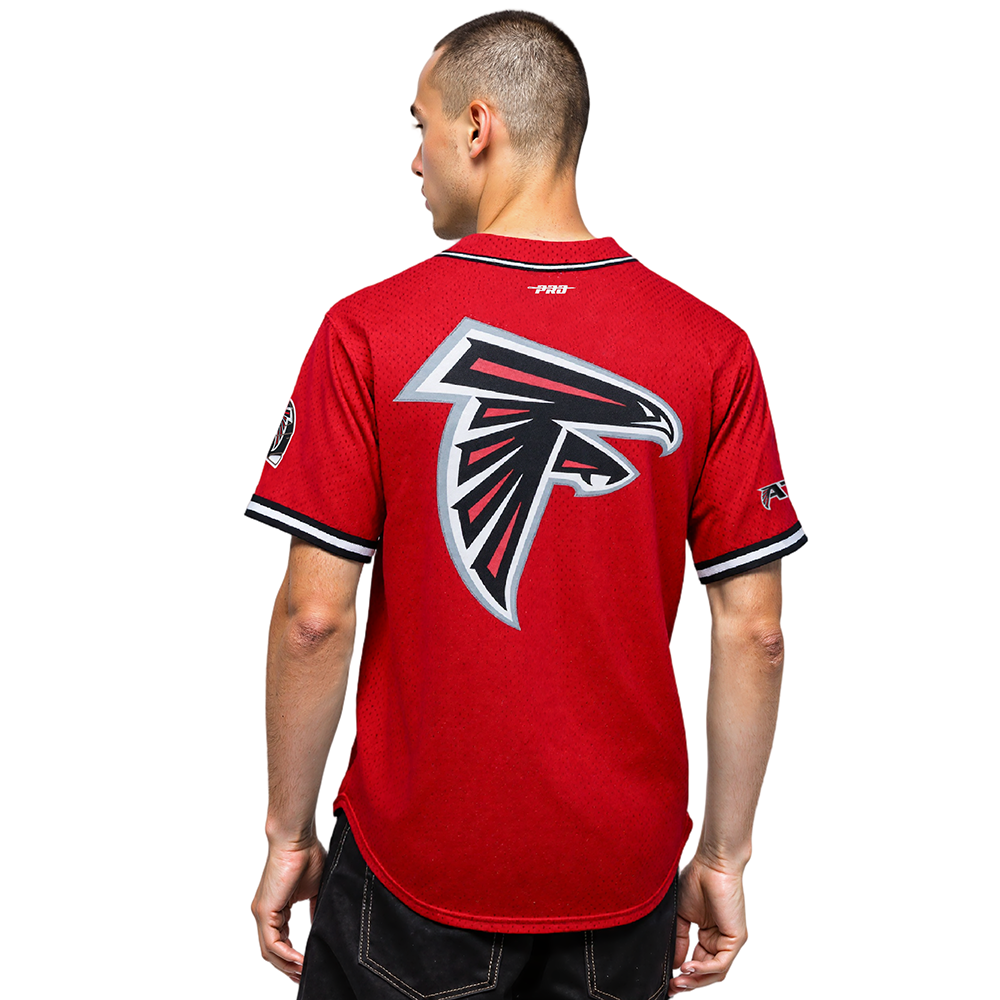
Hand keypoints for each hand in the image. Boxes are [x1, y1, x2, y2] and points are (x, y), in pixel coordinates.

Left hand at [251, 835, 327, 983]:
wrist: (297, 838)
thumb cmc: (306, 855)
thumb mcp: (314, 890)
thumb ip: (314, 910)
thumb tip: (320, 926)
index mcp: (276, 907)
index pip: (280, 940)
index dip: (292, 957)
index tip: (306, 966)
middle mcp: (265, 912)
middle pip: (272, 951)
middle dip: (287, 967)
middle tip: (303, 977)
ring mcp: (262, 912)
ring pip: (270, 951)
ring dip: (287, 965)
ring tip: (303, 973)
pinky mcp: (264, 910)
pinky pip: (272, 942)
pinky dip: (286, 955)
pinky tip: (300, 961)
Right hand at [668, 855, 747, 994]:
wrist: (712, 863)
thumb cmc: (697, 879)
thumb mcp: (681, 915)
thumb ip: (679, 940)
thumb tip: (673, 964)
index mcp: (708, 934)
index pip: (697, 962)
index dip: (683, 974)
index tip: (666, 981)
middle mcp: (720, 940)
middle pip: (706, 972)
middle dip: (689, 983)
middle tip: (672, 987)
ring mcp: (729, 940)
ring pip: (715, 972)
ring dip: (696, 980)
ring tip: (678, 981)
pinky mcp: (736, 938)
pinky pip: (721, 963)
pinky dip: (704, 969)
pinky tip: (688, 967)